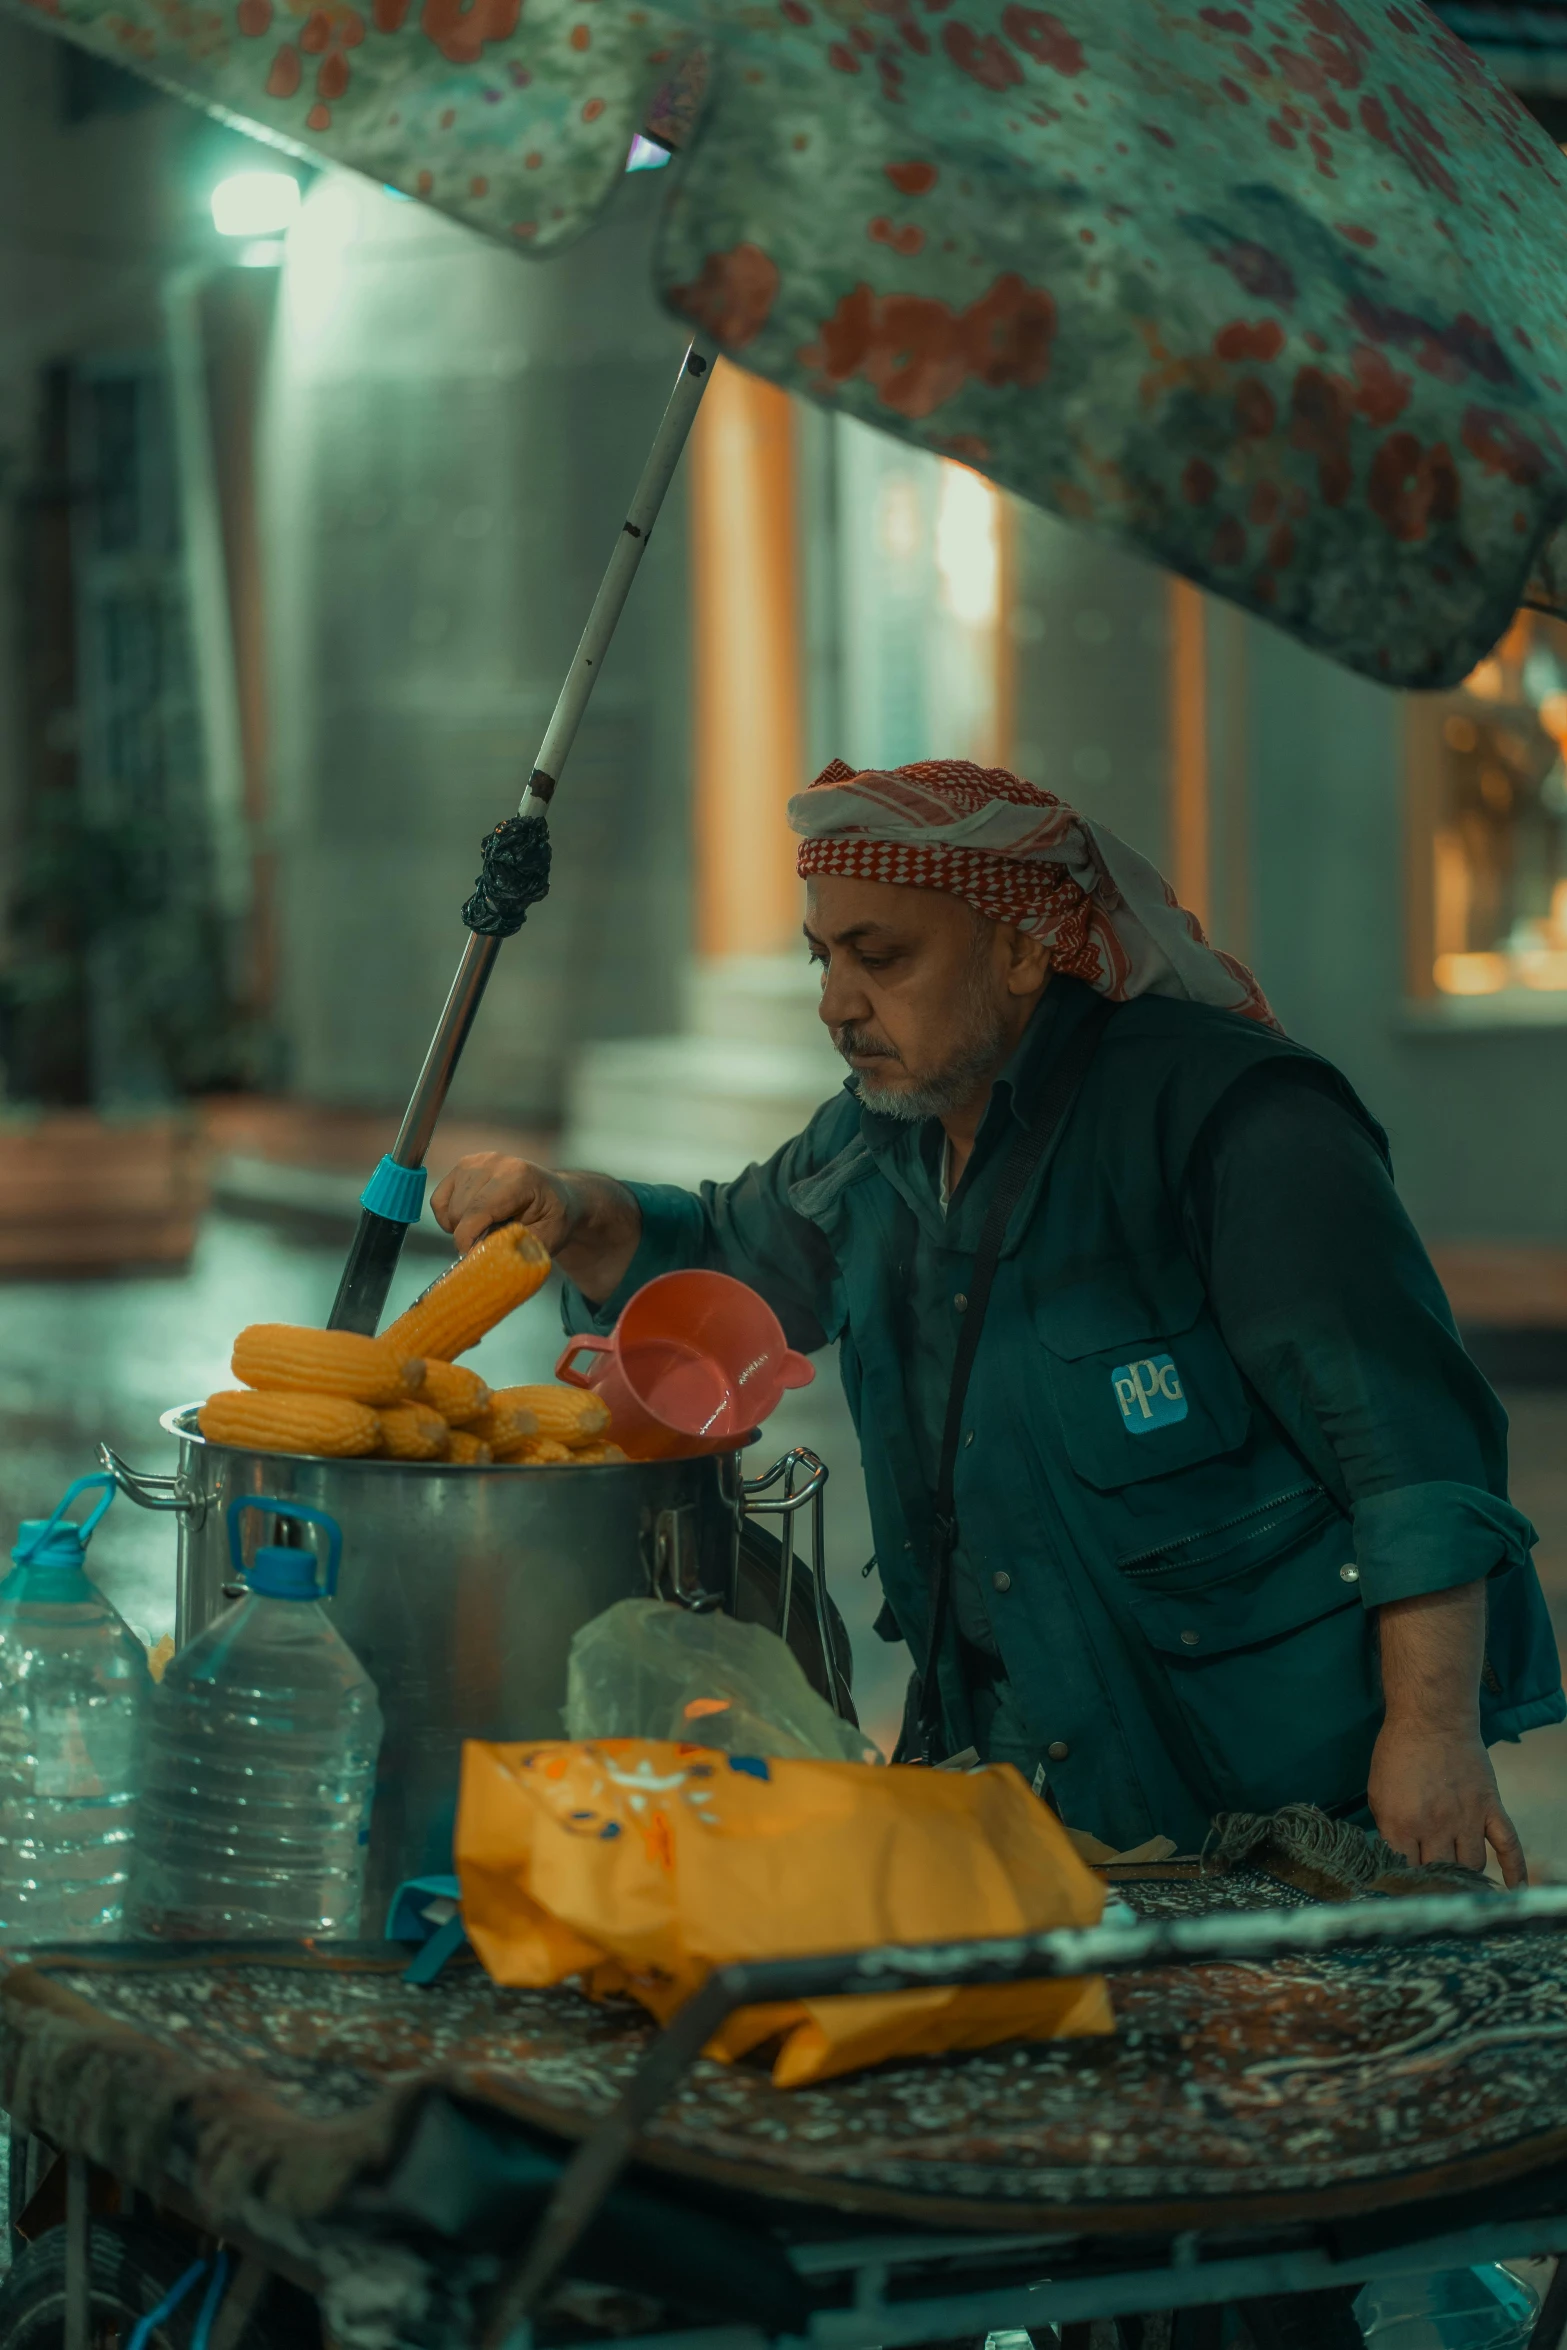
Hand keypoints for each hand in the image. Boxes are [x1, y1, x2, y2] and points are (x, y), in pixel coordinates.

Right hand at [430, 1154, 575, 1254]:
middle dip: (471, 1236)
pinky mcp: (462, 1167)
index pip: (478, 1210)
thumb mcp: (549, 1237)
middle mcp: (493, 1163)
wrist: (555, 1193)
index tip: (473, 1258)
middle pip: (460, 1212)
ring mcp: (475, 1162)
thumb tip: (486, 1258)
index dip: (469, 1240)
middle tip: (492, 1243)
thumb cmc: (554, 1216)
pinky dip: (448, 1217)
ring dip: (461, 1227)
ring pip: (449, 1209)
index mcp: (518, 1177)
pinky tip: (471, 1221)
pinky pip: (439, 1200)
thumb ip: (518, 1248)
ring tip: (487, 1229)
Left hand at [1368, 1718, 1525, 1884]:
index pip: (1405, 1870)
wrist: (1431, 1719)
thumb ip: (1388, 1829)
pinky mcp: (1490, 1809)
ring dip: (1463, 1873)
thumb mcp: (1377, 1793)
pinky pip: (1508, 1846)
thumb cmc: (1397, 1753)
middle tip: (1432, 1883)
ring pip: (1471, 1866)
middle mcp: (1436, 1827)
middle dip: (1433, 1881)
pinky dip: (1514, 1870)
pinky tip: (1515, 1889)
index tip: (1405, 1884)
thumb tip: (1397, 1857)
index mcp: (1401, 1824)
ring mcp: (1467, 1819)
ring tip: (1458, 1877)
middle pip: (1439, 1873)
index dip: (1404, 1880)